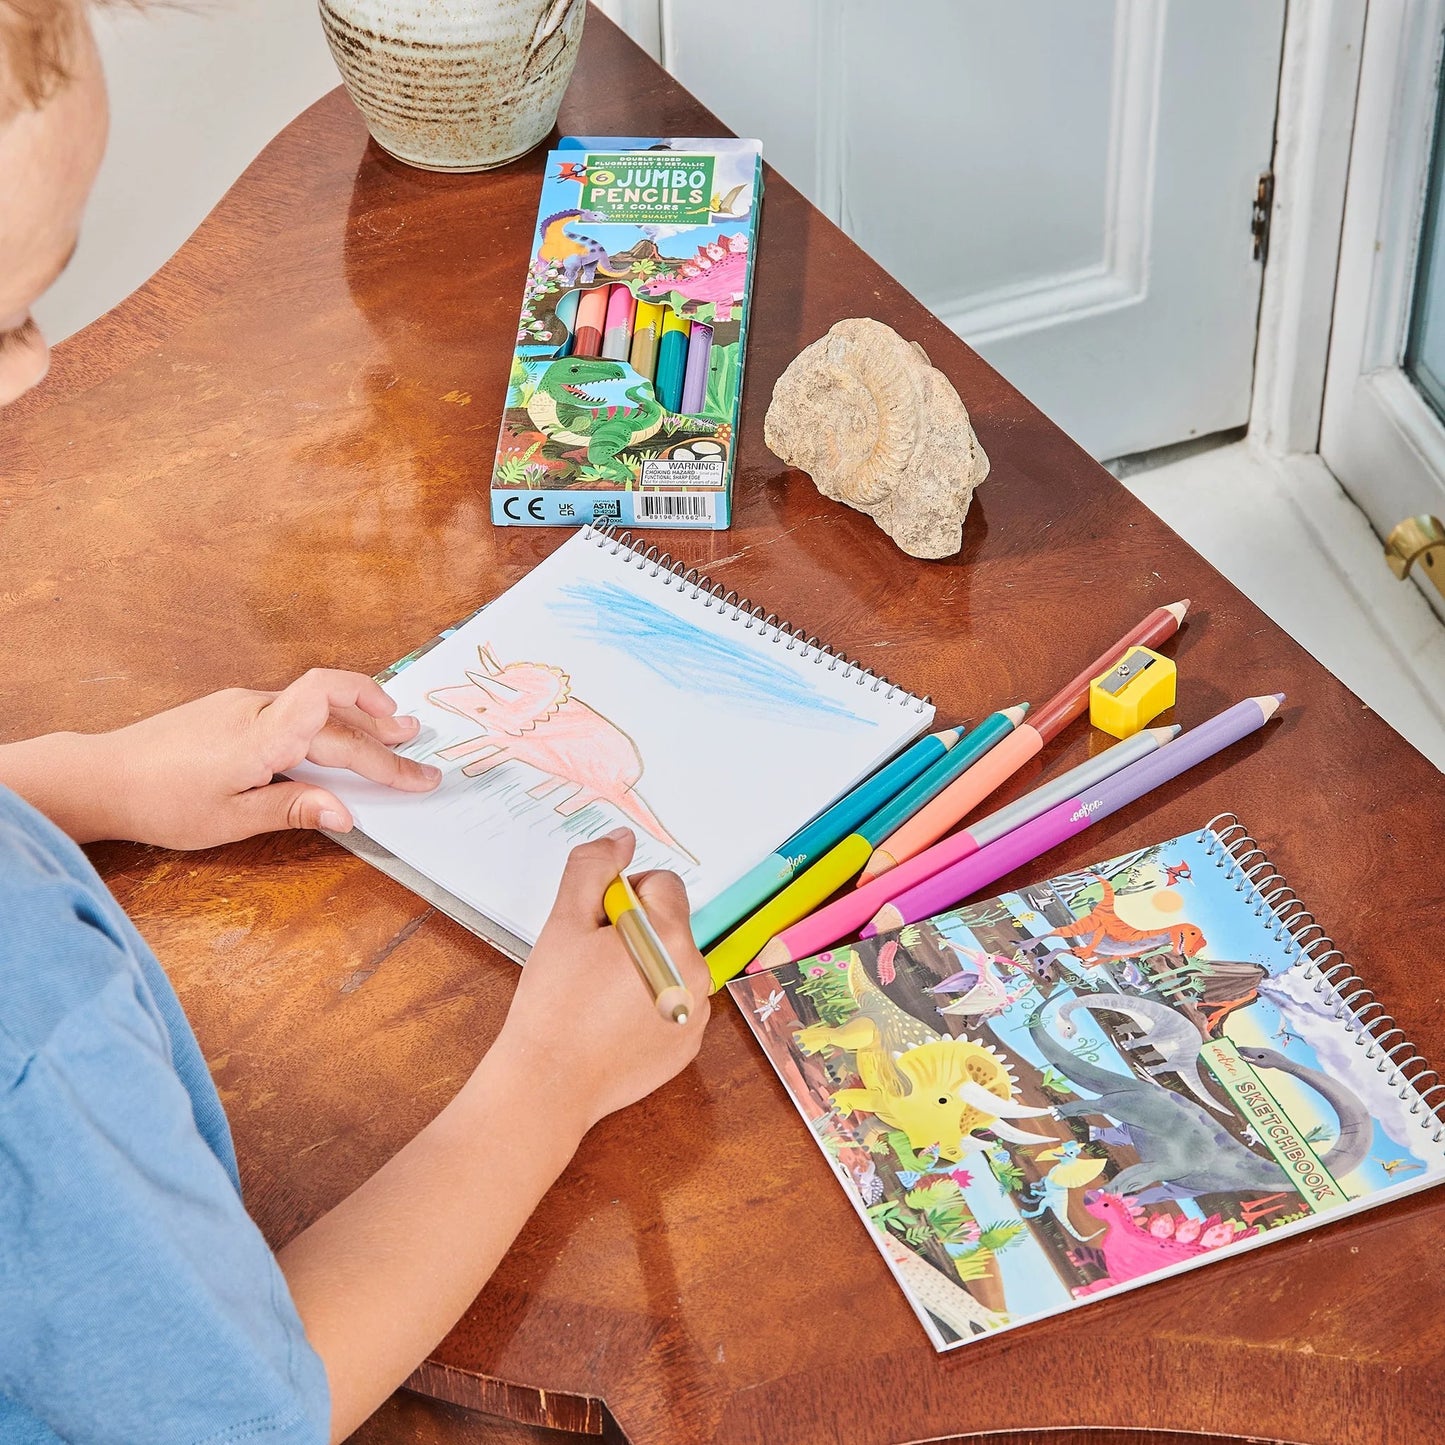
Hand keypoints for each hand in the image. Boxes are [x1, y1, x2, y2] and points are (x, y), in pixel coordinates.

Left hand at [82, 669, 438, 847]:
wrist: (99, 776)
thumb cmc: (159, 803)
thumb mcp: (229, 820)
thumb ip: (292, 808)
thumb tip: (346, 812)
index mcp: (259, 736)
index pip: (327, 699)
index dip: (372, 712)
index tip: (406, 750)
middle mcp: (255, 709)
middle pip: (334, 716)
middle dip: (383, 742)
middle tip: (421, 764)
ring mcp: (243, 704)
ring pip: (316, 707)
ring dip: (361, 722)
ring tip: (397, 732)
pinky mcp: (232, 709)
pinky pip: (294, 709)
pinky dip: (329, 723)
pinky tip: (340, 737)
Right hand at [491, 828, 710, 1133]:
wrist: (550, 1082)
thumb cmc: (553, 1004)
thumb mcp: (564, 922)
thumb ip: (593, 869)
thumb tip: (622, 840)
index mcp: (669, 937)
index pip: (662, 885)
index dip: (624, 897)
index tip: (596, 926)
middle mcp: (695, 974)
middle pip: (669, 925)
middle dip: (634, 933)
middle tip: (591, 962)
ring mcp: (695, 1013)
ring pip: (672, 964)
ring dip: (644, 967)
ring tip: (599, 995)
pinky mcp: (687, 1045)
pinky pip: (674, 1004)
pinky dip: (649, 1005)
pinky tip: (611, 1023)